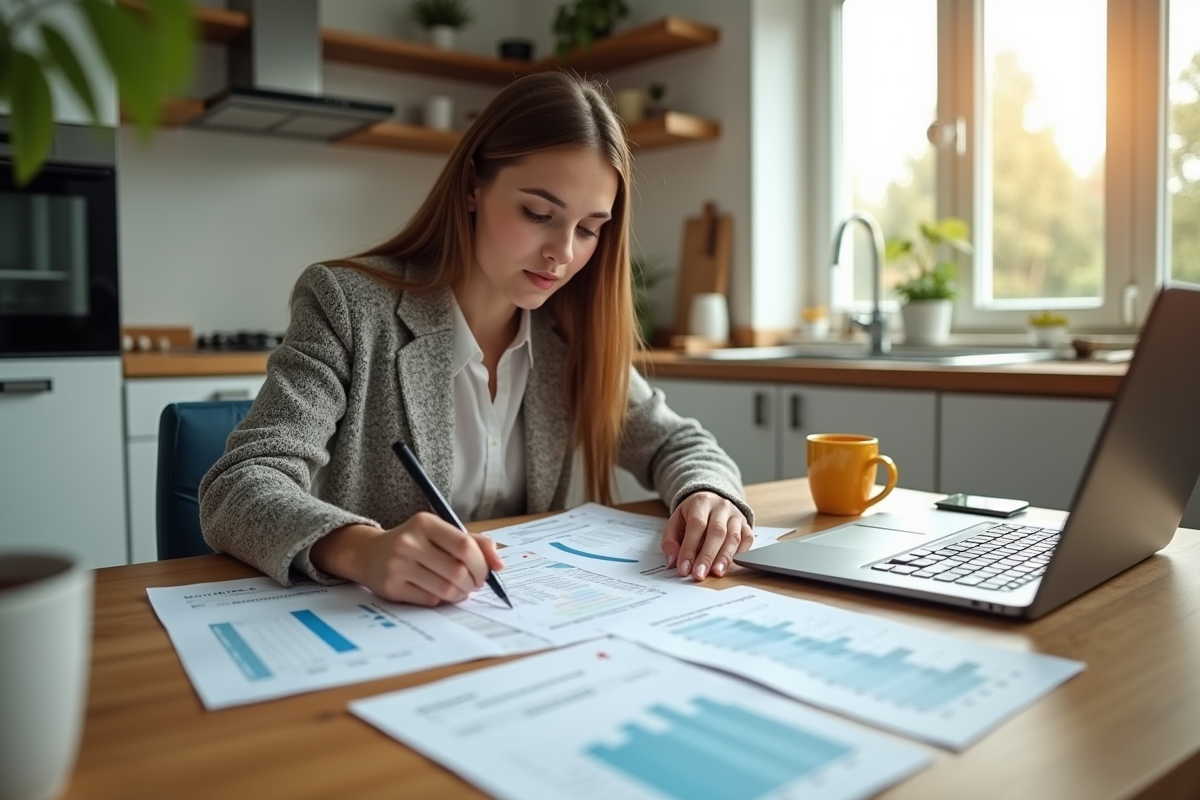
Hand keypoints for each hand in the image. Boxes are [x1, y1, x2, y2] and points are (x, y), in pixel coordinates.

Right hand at [311, 513, 503, 605]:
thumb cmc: (415, 543)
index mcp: (426, 523)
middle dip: (473, 582)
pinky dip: (441, 600)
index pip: (465, 545)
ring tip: (460, 590)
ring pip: (445, 589)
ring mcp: (398, 565)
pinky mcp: (391, 587)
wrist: (369, 554)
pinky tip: (439, 593)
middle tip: (474, 584)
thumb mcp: (440, 533)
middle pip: (458, 570)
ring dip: (460, 594)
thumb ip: (474, 542)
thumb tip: (500, 563)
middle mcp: (410, 541)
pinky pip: (429, 600)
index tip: (486, 572)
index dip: (482, 564)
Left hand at [660, 491, 752, 580]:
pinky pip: (747, 540)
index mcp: (701, 502)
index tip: (684, 568)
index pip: (696, 525)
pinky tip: (730, 565)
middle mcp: (721, 506)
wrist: (711, 501)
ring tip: (716, 572)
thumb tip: (673, 561)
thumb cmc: (692, 515)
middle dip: (707, 556)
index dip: (690, 548)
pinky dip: (740, 554)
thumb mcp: (675, 522)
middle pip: (717, 532)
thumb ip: (670, 541)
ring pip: (733, 537)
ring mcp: (736, 515)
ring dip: (724, 558)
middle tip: (699, 574)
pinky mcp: (746, 525)